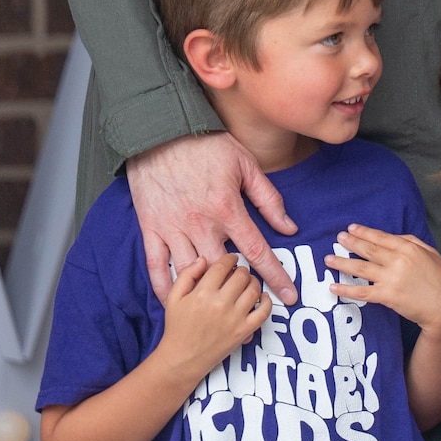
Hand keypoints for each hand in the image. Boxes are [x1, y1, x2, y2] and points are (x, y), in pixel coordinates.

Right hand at [128, 132, 298, 305]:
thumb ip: (269, 199)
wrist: (161, 132)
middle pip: (224, 270)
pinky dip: (165, 289)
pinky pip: (156, 268)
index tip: (289, 296)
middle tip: (252, 302)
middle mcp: (200, 224)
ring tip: (218, 307)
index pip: (257, 251)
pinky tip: (175, 303)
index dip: (276, 276)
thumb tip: (290, 227)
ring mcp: (173, 229)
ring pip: (191, 274)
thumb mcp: (246, 165)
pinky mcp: (151, 230)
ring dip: (205, 294)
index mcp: (227, 208)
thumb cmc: (207, 146)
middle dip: (240, 290)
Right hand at [153, 254, 270, 379]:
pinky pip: (264, 311)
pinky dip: (266, 301)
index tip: (230, 260)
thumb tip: (203, 259)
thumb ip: (187, 274)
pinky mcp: (244, 331)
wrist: (181, 360)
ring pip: (254, 289)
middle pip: (241, 274)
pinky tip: (261, 297)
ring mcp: (234, 318)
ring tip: (247, 283)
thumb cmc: (177, 328)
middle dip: (240, 270)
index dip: (229, 258)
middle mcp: (220, 304)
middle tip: (237, 273)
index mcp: (202, 293)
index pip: (223, 265)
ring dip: (253, 282)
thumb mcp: (173, 298)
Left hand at [325, 225, 440, 336]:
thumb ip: (411, 242)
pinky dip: (346, 289)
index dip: (364, 232)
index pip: (381, 237)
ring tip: (328, 259)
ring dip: (342, 263)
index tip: (351, 228)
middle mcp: (397, 260)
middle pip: (368, 249)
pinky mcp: (387, 296)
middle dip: (350, 243)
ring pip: (360, 268)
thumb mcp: (430, 253)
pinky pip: (361, 292)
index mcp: (409, 247)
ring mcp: (391, 278)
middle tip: (337, 239)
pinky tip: (334, 287)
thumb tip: (393, 238)